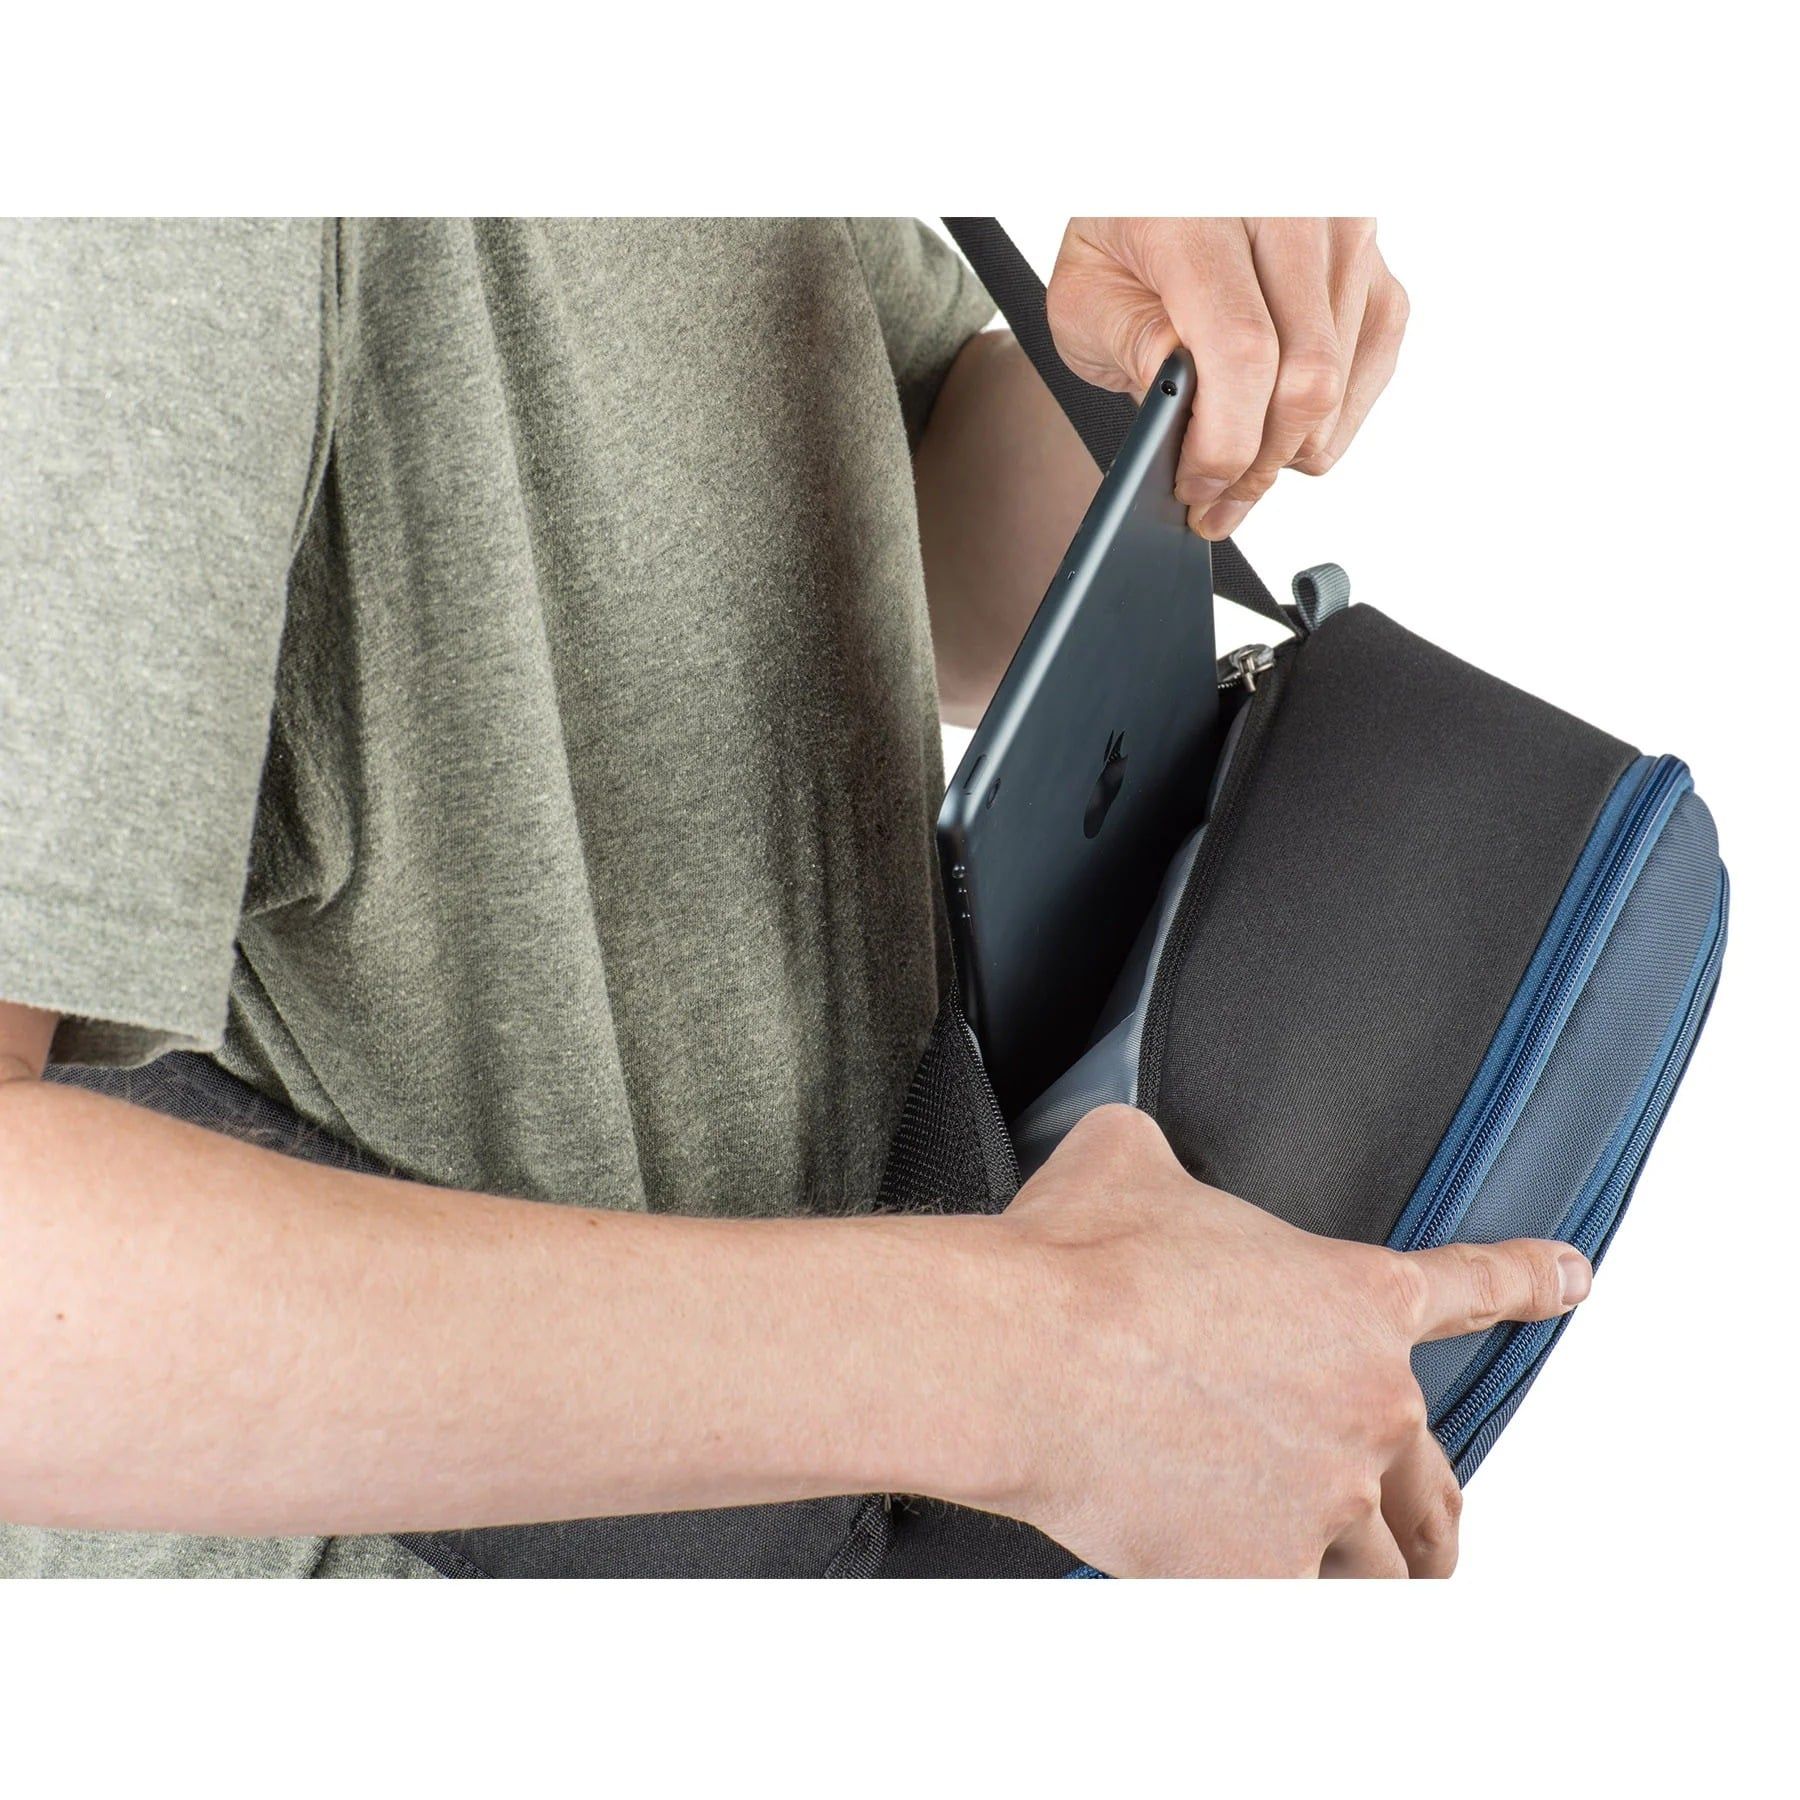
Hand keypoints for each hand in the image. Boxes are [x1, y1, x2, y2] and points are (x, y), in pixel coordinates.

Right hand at [988, 1106, 1589, 1576]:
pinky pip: (1300, 1607)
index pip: (1473, 1284)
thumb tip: (1132, 1150)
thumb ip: (1162, 1158)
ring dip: (1366, 1569)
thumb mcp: (1126, 1159)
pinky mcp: (1266, 1572)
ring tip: (1338, 1579)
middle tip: (1423, 1528)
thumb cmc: (1076, 1262)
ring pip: (1381, 1563)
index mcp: (1352, 1296)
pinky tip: (1238, 1590)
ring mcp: (1327, 1495)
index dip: (1530, 1279)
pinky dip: (1271, 1597)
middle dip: (1431, 1506)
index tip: (1571, 1278)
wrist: (1026, 1355)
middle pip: (1436, 1477)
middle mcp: (1366, 1401)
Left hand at [1045, 218, 1408, 539]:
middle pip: (1307, 378)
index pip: (1243, 350)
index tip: (1197, 486)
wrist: (1165, 171)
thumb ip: (1133, 347)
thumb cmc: (1122, 224)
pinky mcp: (1374, 257)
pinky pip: (1371, 364)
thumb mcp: (1086, 290)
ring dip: (1289, 447)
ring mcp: (1344, 227)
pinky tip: (1278, 424)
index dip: (1225, 443)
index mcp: (1202, 210)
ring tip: (1236, 456)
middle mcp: (1289, 204)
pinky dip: (1328, 417)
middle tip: (1216, 499)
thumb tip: (1194, 415)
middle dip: (1259, 463)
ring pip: (1342, 382)